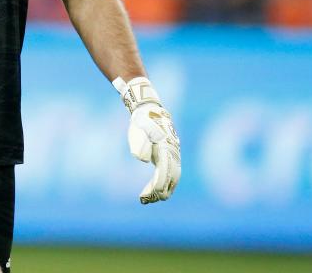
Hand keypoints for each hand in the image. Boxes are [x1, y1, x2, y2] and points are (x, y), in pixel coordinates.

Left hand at [115, 77, 180, 203]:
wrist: (150, 110)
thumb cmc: (142, 121)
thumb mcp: (137, 130)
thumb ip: (139, 144)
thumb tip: (142, 159)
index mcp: (165, 148)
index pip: (164, 172)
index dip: (157, 186)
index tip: (147, 196)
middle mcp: (172, 153)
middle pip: (171, 178)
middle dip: (160, 191)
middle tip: (145, 200)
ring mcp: (173, 154)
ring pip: (173, 177)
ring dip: (162, 190)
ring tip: (147, 199)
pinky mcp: (170, 156)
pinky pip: (170, 173)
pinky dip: (163, 183)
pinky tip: (152, 190)